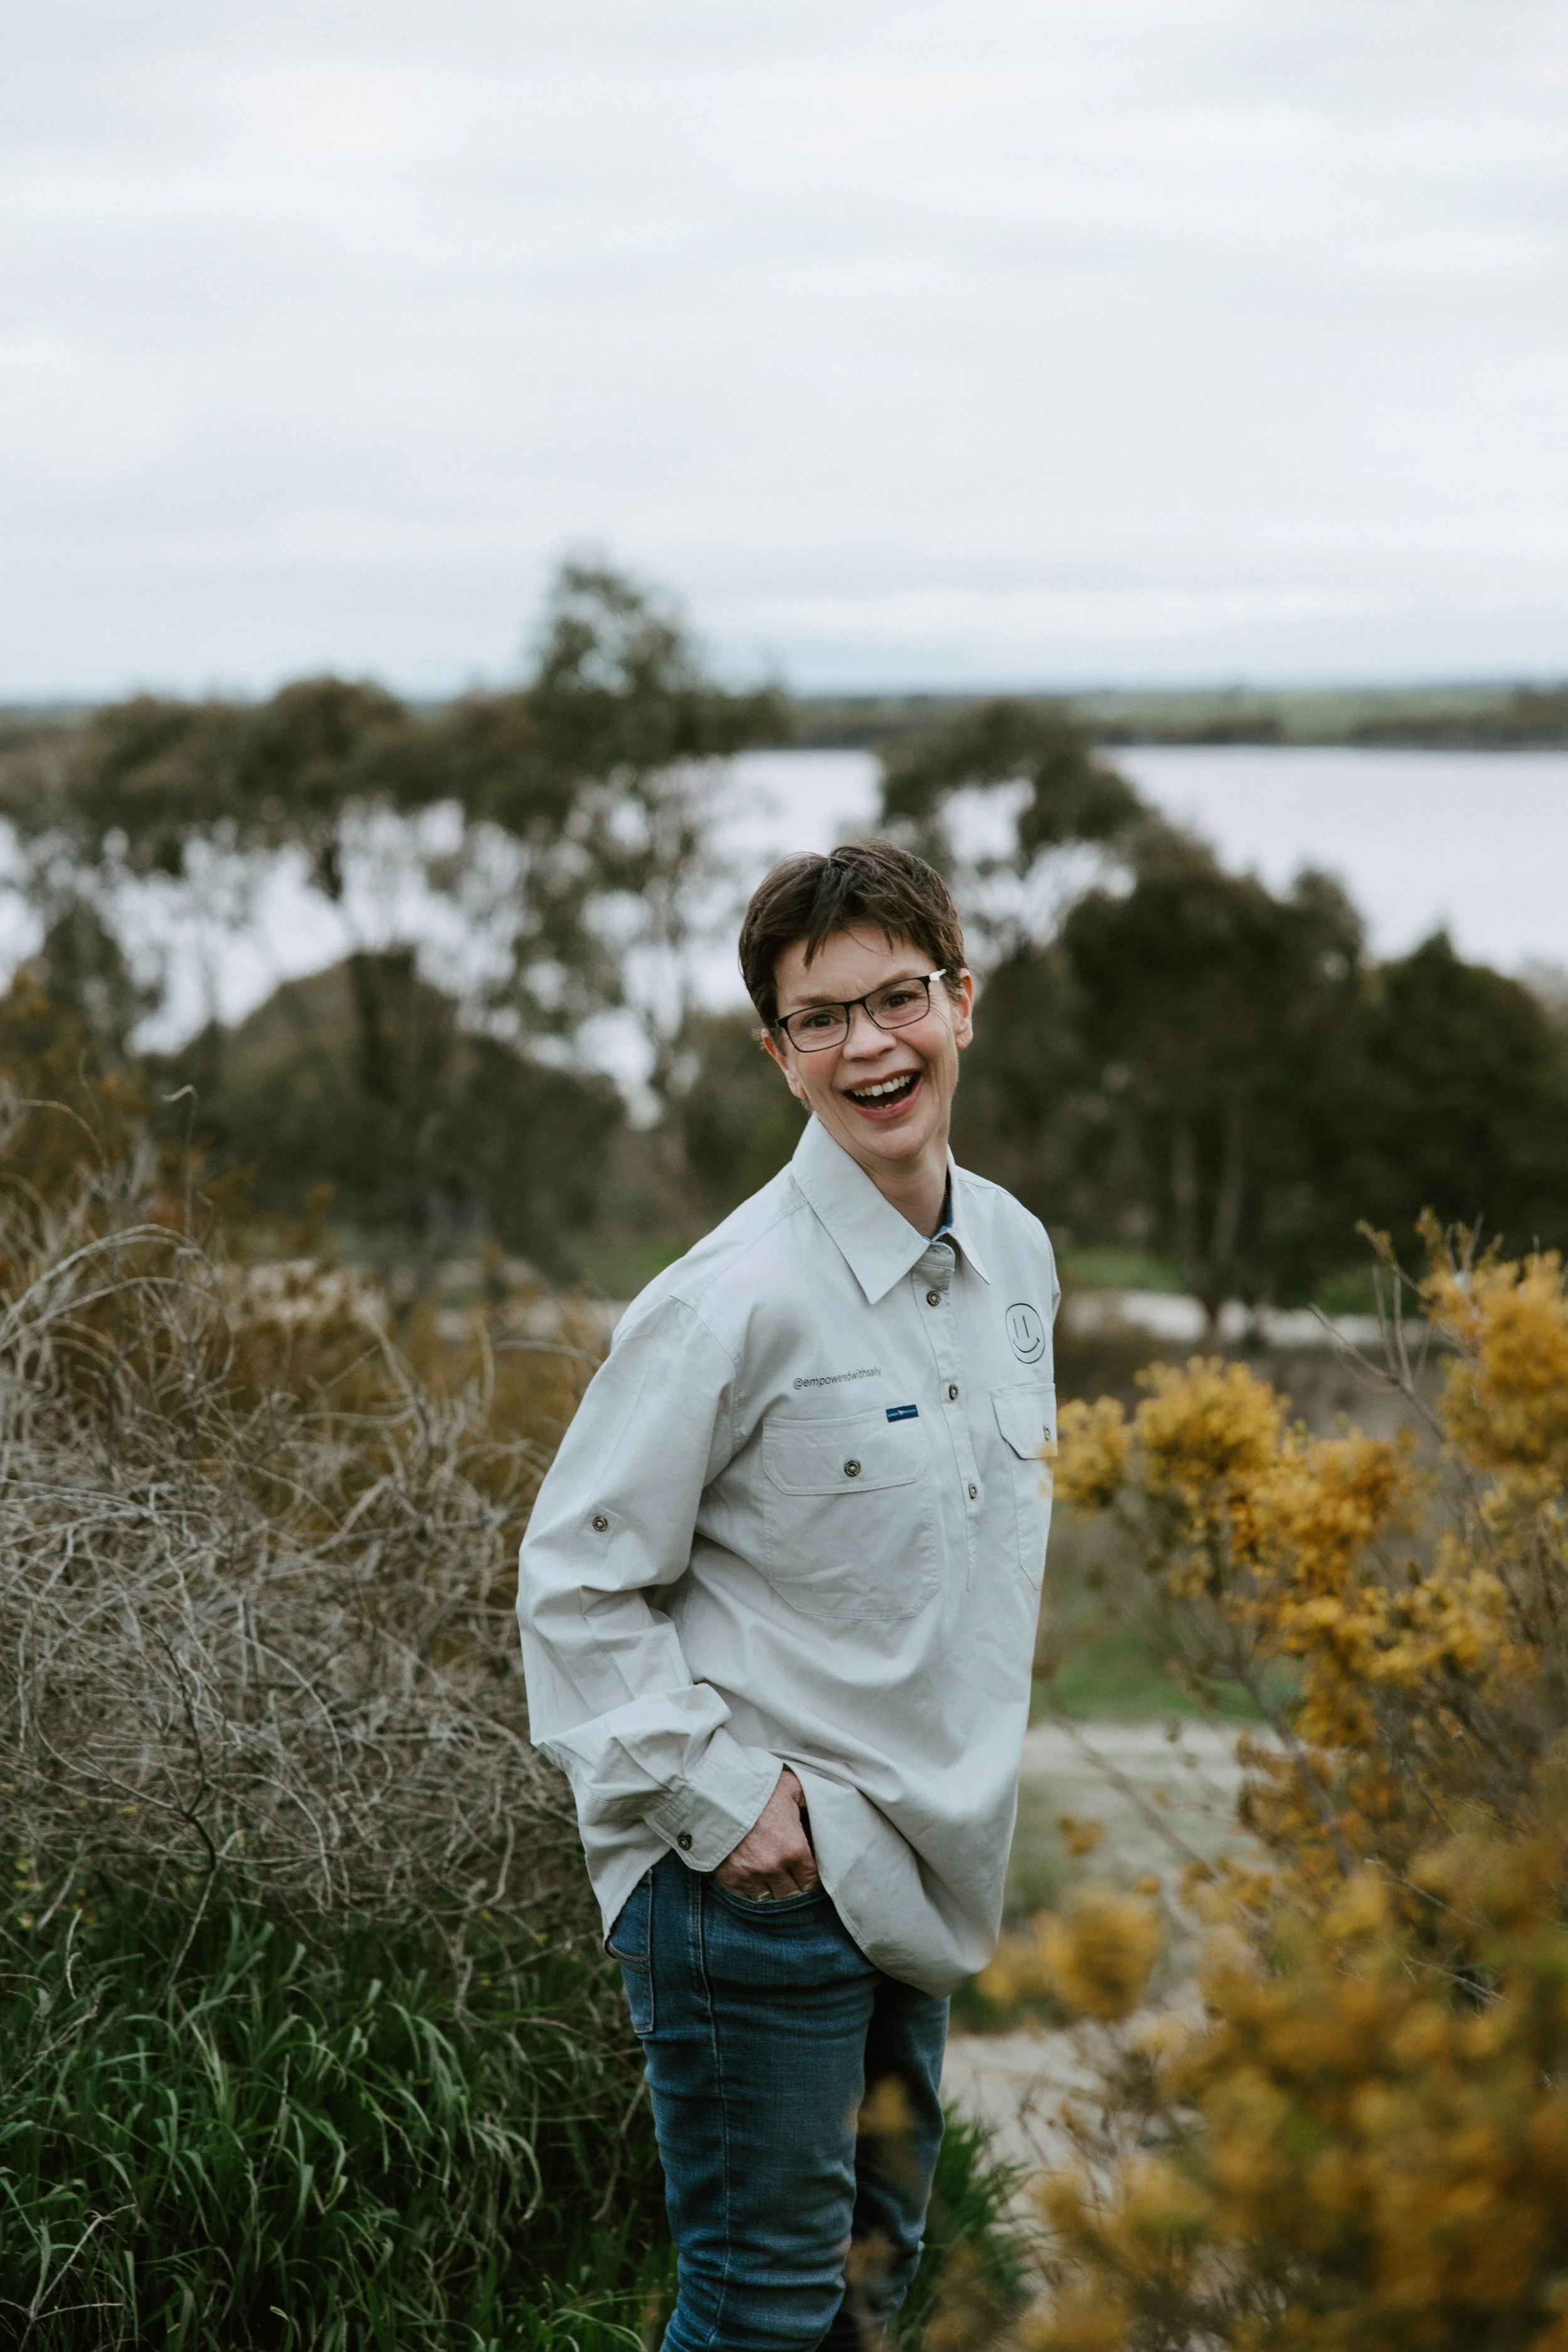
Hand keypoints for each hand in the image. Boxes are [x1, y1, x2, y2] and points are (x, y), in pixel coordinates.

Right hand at [715, 1767, 817, 1898]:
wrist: (716, 1793)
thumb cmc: (756, 1789)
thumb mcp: (791, 1787)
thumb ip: (809, 1800)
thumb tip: (821, 1809)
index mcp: (795, 1849)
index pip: (811, 1879)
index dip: (809, 1874)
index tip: (805, 1868)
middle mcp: (775, 1867)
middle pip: (791, 1893)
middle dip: (792, 1883)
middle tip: (789, 1872)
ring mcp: (751, 1875)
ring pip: (768, 1897)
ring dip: (771, 1887)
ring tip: (769, 1874)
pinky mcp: (731, 1878)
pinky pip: (746, 1895)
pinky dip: (749, 1887)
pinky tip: (751, 1873)